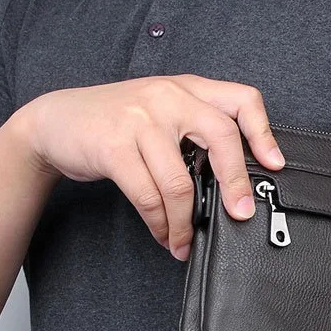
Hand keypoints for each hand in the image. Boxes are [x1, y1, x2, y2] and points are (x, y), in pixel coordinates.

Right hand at [21, 74, 284, 259]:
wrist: (56, 121)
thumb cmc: (114, 121)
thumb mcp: (158, 111)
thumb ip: (193, 131)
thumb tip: (230, 182)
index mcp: (186, 88)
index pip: (242, 99)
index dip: (264, 133)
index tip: (274, 165)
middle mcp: (168, 97)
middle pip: (221, 137)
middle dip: (235, 184)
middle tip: (239, 215)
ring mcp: (140, 120)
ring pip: (179, 182)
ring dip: (185, 222)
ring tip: (184, 242)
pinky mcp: (114, 146)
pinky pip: (148, 196)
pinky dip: (159, 224)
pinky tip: (163, 234)